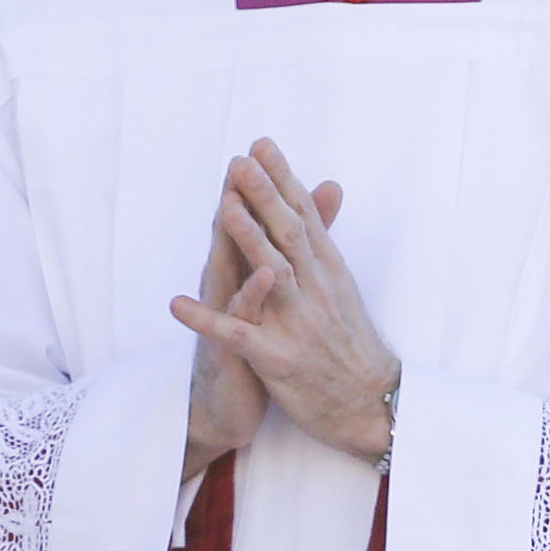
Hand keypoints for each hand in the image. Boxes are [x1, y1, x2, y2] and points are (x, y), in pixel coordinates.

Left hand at [167, 141, 400, 461]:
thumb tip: (325, 183)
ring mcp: (299, 325)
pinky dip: (209, 320)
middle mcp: (317, 292)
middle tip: (241, 160)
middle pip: (289, 236)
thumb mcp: (341, 284)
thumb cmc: (349, 342)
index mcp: (328, 272)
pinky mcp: (279, 360)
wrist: (372, 406)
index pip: (303, 216)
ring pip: (273, 276)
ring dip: (249, 241)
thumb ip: (322, 235)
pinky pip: (240, 337)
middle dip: (265, 196)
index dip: (282, 179)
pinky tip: (177, 305)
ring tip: (224, 208)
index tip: (261, 144)